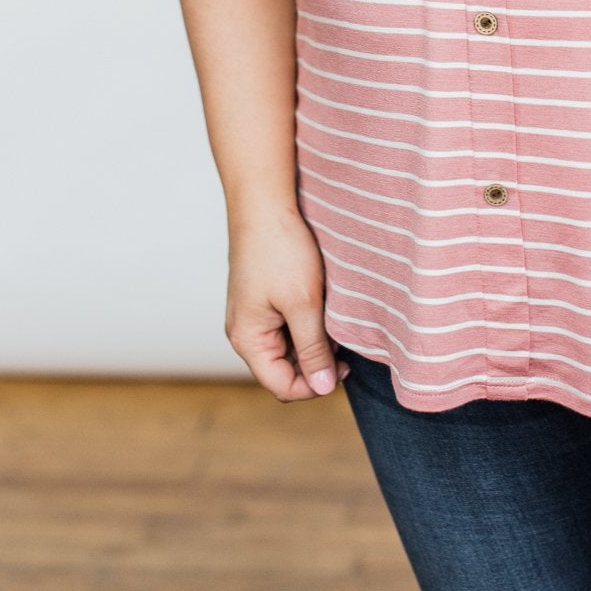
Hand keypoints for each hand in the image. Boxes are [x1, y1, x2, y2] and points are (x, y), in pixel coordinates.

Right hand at [225, 207, 350, 400]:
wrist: (265, 203)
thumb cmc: (281, 250)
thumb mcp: (304, 304)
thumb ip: (313, 349)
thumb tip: (323, 388)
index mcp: (248, 340)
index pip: (282, 385)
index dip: (315, 385)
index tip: (344, 366)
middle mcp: (245, 332)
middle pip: (284, 369)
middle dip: (315, 362)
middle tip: (345, 341)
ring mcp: (253, 314)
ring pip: (288, 346)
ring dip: (313, 341)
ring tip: (335, 319)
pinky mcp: (262, 298)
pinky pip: (286, 325)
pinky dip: (307, 322)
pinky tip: (324, 305)